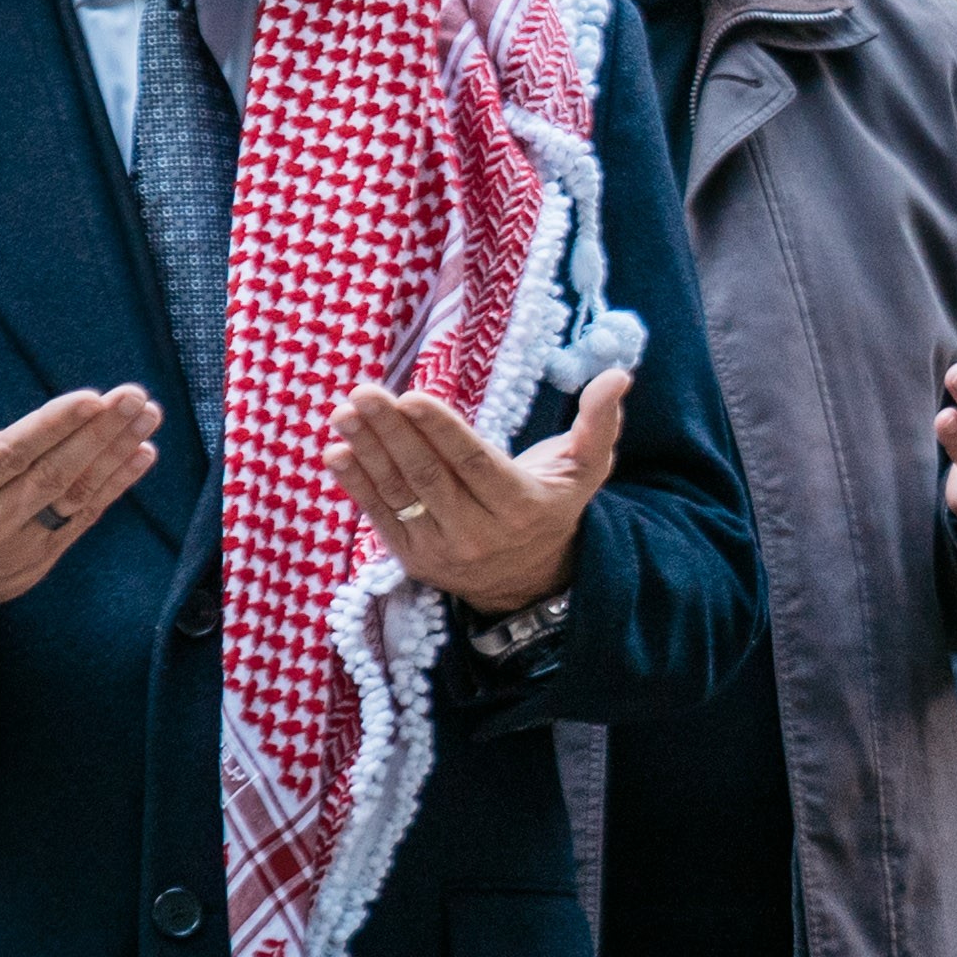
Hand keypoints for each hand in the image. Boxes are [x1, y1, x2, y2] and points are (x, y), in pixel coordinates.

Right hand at [0, 326, 163, 646]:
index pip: (6, 456)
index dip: (51, 428)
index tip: (91, 398)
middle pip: (51, 476)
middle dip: (98, 434)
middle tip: (134, 396)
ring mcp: (14, 550)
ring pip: (75, 498)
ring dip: (116, 455)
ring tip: (147, 416)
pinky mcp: (38, 563)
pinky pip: (84, 520)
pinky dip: (116, 486)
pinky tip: (141, 452)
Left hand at [324, 370, 627, 619]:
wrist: (528, 579)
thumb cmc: (553, 505)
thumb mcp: (585, 469)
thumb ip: (599, 422)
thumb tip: (618, 376)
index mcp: (523, 507)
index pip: (475, 464)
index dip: (442, 432)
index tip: (411, 397)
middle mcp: (480, 534)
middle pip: (430, 476)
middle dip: (393, 432)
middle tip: (364, 393)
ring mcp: (442, 550)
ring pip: (400, 494)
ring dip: (367, 451)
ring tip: (345, 413)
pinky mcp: (413, 558)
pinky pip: (380, 517)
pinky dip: (355, 485)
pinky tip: (338, 451)